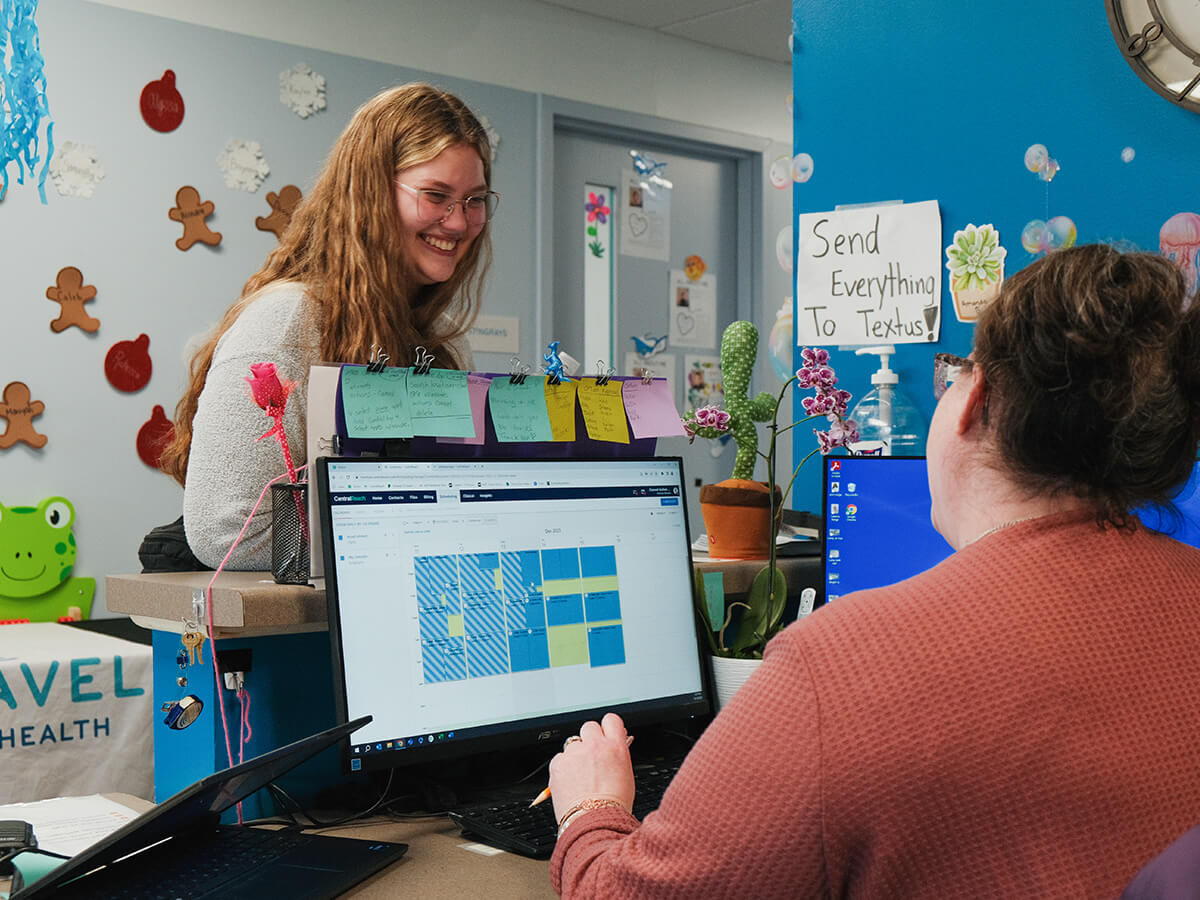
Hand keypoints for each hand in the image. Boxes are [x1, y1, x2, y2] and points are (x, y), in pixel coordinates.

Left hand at [548, 712, 635, 826]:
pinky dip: (563, 768)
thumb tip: (612, 747)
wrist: (594, 823)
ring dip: (575, 755)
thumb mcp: (625, 775)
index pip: (611, 720)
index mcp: (615, 747)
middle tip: (591, 757)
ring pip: (572, 744)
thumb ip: (617, 755)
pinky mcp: (558, 763)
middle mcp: (595, 745)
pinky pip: (560, 758)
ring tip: (580, 777)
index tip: (605, 734)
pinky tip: (570, 783)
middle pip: (589, 727)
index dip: (607, 728)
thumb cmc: (612, 806)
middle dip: (589, 739)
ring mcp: (574, 753)